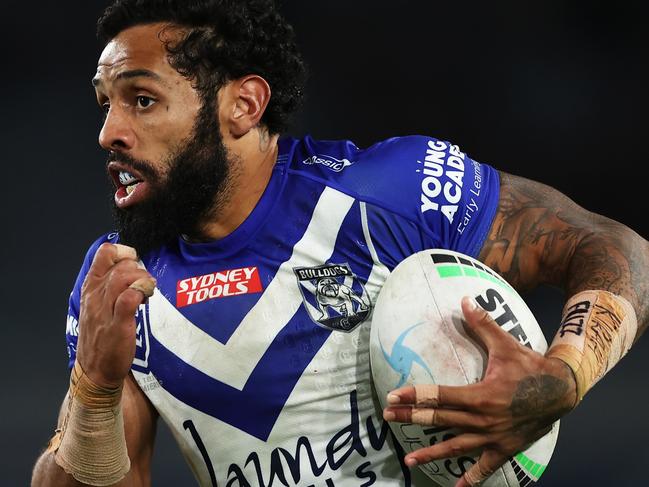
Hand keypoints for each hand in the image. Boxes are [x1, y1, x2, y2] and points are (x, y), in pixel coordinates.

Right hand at [75, 243, 155, 388]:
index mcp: (90, 289)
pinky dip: (140, 293)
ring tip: (147, 290)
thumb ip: (110, 286)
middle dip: (138, 268)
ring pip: (122, 278)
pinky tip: (145, 300)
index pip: (104, 254)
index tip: (135, 264)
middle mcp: (95, 296)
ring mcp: (104, 310)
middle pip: (119, 264)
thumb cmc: (101, 337)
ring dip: (141, 279)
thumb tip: (131, 269)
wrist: (95, 370)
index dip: (124, 252)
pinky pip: (128, 299)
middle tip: (145, 282)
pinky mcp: (117, 325)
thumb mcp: (98, 306)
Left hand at [383, 297, 577, 485]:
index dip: (414, 396)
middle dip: (411, 419)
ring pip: (455, 447)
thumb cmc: (530, 366)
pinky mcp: (505, 448)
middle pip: (439, 420)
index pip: (439, 395)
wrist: (562, 390)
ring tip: (408, 459)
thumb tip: (464, 299)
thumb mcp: (506, 343)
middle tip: (387, 418)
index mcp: (480, 395)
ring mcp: (493, 437)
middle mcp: (482, 419)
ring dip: (431, 453)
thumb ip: (482, 324)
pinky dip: (471, 478)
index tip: (393, 397)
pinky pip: (485, 467)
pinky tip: (457, 486)